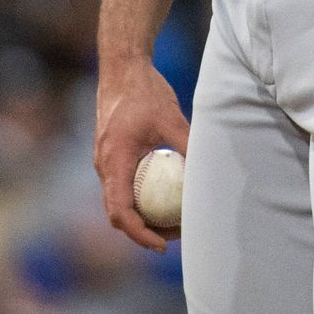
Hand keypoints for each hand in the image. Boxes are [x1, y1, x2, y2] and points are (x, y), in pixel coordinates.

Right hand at [93, 57, 188, 251]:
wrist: (121, 68)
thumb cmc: (144, 91)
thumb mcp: (170, 118)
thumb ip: (187, 146)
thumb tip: (208, 173)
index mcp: (114, 162)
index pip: (121, 213)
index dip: (140, 234)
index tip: (162, 245)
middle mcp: (104, 166)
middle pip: (118, 214)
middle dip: (143, 232)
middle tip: (174, 238)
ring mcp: (105, 161)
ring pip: (119, 201)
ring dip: (141, 216)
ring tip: (172, 222)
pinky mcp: (111, 154)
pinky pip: (122, 186)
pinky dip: (139, 198)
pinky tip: (165, 194)